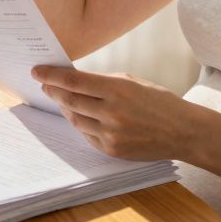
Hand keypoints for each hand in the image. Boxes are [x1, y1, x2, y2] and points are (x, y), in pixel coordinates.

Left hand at [32, 66, 199, 161]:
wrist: (182, 131)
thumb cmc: (159, 102)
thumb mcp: (133, 82)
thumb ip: (104, 82)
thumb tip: (76, 81)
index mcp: (117, 89)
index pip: (74, 81)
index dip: (52, 75)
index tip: (37, 71)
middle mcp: (112, 112)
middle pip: (69, 100)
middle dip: (53, 91)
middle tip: (44, 85)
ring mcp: (111, 133)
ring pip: (75, 119)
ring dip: (64, 108)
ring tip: (59, 99)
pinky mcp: (112, 150)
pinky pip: (87, 135)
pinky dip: (79, 124)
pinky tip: (76, 115)